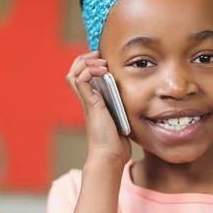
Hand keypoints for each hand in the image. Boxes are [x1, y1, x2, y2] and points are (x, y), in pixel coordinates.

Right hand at [66, 51, 131, 166]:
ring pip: (72, 72)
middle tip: (101, 57)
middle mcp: (87, 98)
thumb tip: (139, 95)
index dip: (89, 63)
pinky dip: (90, 70)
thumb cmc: (117, 141)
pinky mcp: (89, 103)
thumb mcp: (122, 116)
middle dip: (86, 58)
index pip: (82, 74)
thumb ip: (122, 104)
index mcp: (94, 99)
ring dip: (87, 62)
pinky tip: (104, 72)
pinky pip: (79, 79)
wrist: (110, 155)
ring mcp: (87, 100)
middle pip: (73, 70)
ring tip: (102, 64)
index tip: (105, 60)